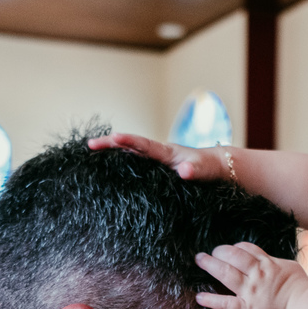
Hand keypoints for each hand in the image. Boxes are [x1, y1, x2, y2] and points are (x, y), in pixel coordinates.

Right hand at [87, 132, 228, 180]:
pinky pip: (135, 163)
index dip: (128, 141)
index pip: (144, 145)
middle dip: (110, 144)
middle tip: (89, 145)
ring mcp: (156, 161)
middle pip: (130, 146)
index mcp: (167, 152)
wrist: (218, 167)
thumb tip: (185, 171)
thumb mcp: (204, 170)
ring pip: (130, 153)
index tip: (112, 137)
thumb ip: (195, 170)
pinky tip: (109, 169)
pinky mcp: (157, 169)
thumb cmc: (211, 169)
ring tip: (91, 153)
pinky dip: (121, 162)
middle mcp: (158, 153)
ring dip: (112, 152)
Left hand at [194, 242, 307, 308]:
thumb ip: (275, 263)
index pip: (246, 249)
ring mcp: (250, 292)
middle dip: (219, 251)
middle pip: (233, 256)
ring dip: (210, 265)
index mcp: (267, 264)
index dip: (234, 247)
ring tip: (200, 260)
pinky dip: (211, 300)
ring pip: (225, 273)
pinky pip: (225, 304)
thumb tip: (267, 260)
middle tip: (208, 253)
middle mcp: (256, 275)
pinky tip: (199, 297)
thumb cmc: (302, 289)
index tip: (229, 250)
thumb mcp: (290, 267)